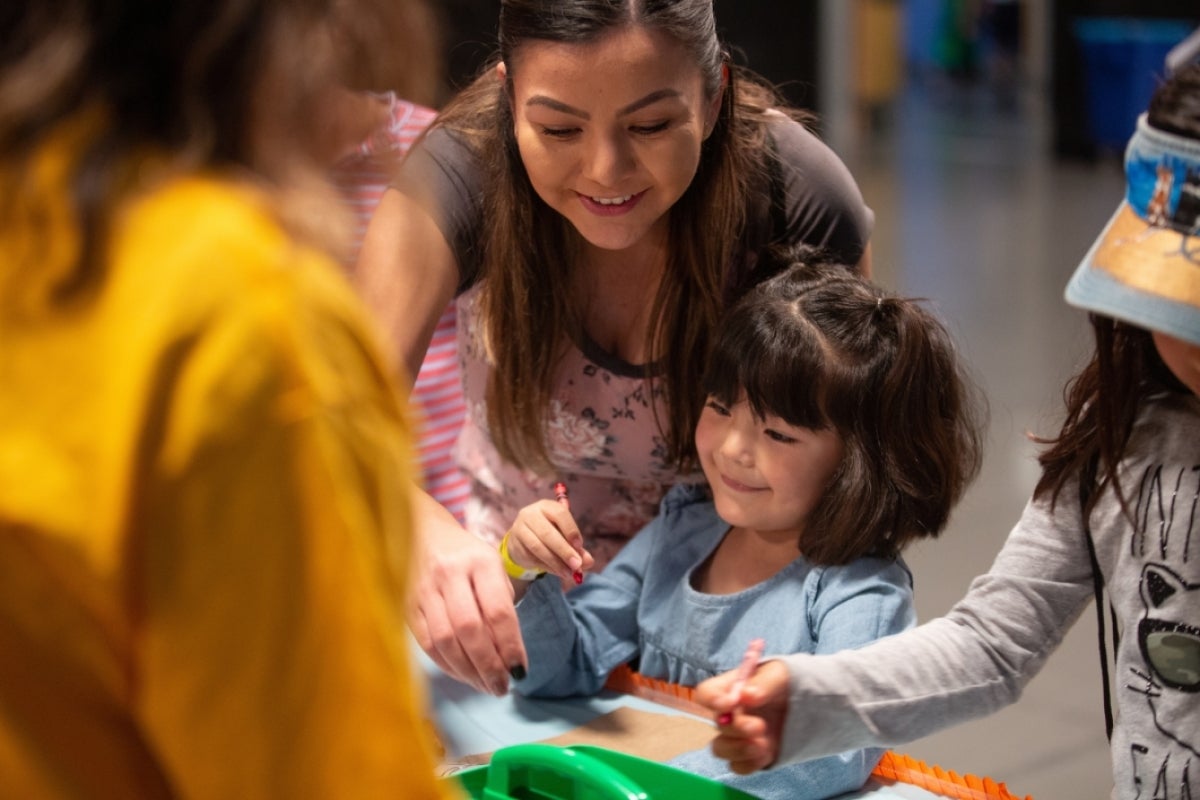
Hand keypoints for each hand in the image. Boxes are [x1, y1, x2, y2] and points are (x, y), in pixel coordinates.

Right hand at [408, 505, 526, 696]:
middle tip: (502, 687)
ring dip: (468, 671)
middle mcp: (450, 574)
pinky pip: (427, 643)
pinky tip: (462, 673)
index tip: (521, 671)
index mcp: (480, 562)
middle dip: (489, 666)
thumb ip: (501, 605)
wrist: (422, 532)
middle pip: (470, 630)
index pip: (499, 612)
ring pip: (445, 641)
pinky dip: (446, 665)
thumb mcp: (492, 567)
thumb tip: (509, 657)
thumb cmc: (467, 556)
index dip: (511, 646)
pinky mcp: (406, 604)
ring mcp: (424, 589)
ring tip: (485, 686)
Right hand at [505, 498, 593, 583]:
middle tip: (576, 565)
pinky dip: (546, 567)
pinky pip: (531, 557)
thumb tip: (588, 562)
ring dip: (555, 562)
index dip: (570, 530)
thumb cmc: (550, 534)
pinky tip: (557, 572)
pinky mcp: (514, 545)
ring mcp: (520, 529)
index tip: (580, 546)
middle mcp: (531, 514)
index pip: (560, 514)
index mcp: (547, 506)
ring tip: (568, 573)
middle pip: (547, 532)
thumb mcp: (565, 537)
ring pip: (537, 547)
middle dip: (564, 551)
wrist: (522, 540)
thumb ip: (577, 549)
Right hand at [695, 659, 790, 773]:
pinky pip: (738, 766)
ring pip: (720, 749)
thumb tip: (746, 695)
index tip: (731, 703)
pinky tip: (767, 752)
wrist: (799, 705)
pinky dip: (751, 763)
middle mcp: (726, 714)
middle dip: (736, 728)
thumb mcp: (777, 675)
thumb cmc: (781, 683)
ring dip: (739, 750)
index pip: (705, 694)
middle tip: (759, 726)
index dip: (712, 700)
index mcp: (727, 689)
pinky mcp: (746, 756)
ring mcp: (734, 737)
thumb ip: (762, 683)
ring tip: (763, 744)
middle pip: (715, 725)